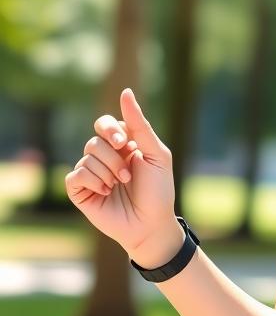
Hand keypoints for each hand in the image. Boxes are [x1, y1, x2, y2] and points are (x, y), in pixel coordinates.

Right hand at [64, 87, 176, 255]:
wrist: (151, 223)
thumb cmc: (158, 190)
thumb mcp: (156, 153)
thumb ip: (139, 124)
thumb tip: (125, 92)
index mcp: (123, 146)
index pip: (105, 124)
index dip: (110, 129)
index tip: (123, 142)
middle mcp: (105, 157)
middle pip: (95, 141)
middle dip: (114, 157)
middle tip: (128, 174)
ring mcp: (91, 173)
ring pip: (87, 157)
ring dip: (109, 172)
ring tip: (121, 186)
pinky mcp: (80, 190)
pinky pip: (76, 175)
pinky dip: (94, 182)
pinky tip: (105, 192)